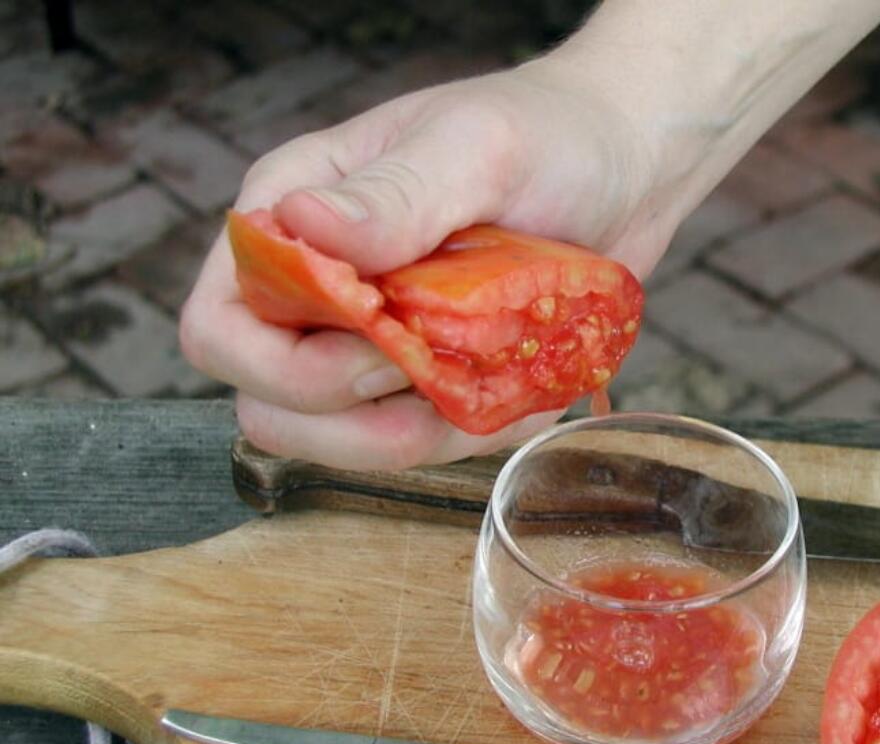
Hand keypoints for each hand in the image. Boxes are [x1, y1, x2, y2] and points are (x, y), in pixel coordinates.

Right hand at [180, 61, 665, 469]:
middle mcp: (317, 287)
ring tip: (490, 373)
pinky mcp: (426, 377)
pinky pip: (418, 442)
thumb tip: (302, 226)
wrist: (628, 168)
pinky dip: (466, 432)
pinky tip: (513, 384)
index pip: (221, 330)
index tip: (378, 343)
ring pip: (343, 443)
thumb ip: (393, 196)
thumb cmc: (549, 133)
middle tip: (437, 371)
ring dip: (419, 434)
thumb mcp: (478, 149)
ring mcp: (370, 341)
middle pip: (269, 409)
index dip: (283, 367)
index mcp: (293, 218)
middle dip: (350, 420)